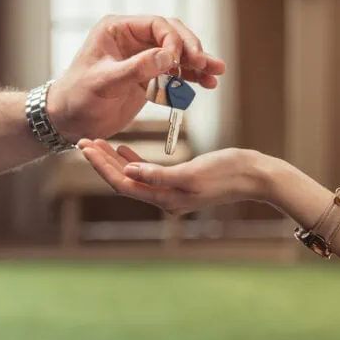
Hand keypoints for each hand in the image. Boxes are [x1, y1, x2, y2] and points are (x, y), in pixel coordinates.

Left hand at [48, 15, 225, 141]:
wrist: (67, 122)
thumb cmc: (77, 99)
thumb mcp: (104, 83)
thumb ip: (137, 68)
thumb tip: (169, 56)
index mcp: (117, 30)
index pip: (156, 24)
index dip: (174, 40)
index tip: (180, 61)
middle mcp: (131, 39)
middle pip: (172, 35)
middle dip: (192, 50)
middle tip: (207, 64)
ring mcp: (141, 57)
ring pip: (177, 53)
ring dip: (197, 63)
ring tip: (216, 73)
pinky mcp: (147, 76)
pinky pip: (174, 72)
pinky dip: (190, 78)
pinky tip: (206, 84)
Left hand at [78, 139, 271, 216]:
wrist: (255, 176)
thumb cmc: (228, 171)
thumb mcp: (193, 172)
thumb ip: (159, 174)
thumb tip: (129, 171)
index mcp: (165, 198)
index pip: (123, 182)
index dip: (102, 165)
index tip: (86, 147)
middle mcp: (164, 199)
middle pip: (124, 180)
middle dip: (102, 162)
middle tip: (83, 141)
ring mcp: (172, 192)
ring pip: (133, 175)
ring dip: (114, 160)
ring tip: (97, 143)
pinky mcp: (180, 181)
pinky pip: (148, 172)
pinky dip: (134, 159)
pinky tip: (125, 149)